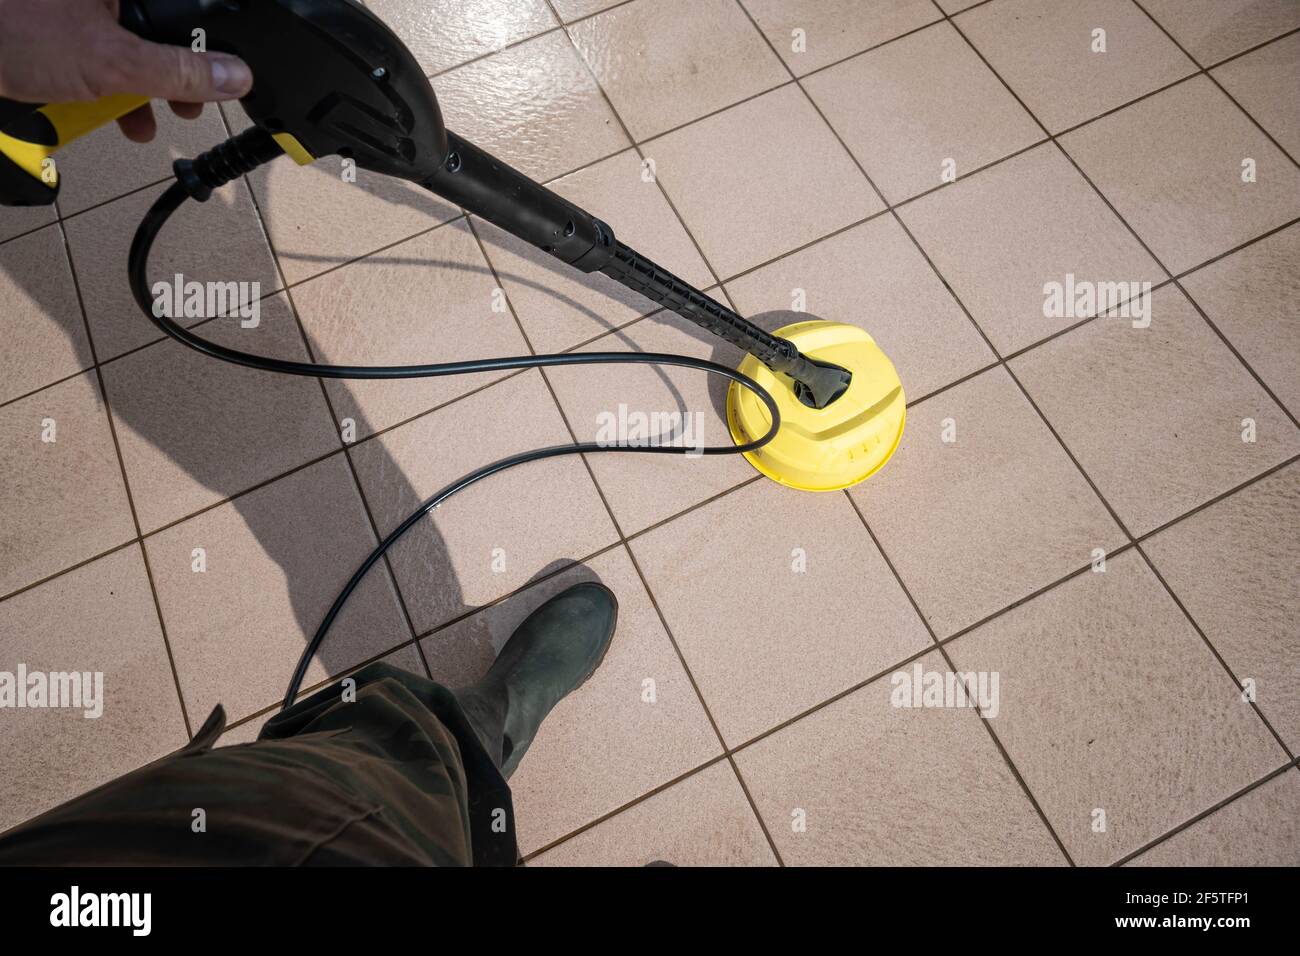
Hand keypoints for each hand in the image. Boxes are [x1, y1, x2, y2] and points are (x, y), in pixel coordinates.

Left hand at [0, 0, 252, 141]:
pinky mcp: (39, 26)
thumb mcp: (111, 61)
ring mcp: (64, 10)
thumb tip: (233, 76)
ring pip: (113, 43)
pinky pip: (78, 51)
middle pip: (148, 28)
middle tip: (174, 108)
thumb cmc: (10, 29)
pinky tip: (83, 108)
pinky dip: (84, 81)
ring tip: (128, 121)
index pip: (182, 10)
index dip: (204, 46)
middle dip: (160, 76)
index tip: (216, 80)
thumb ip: (178, 72)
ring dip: (123, 88)